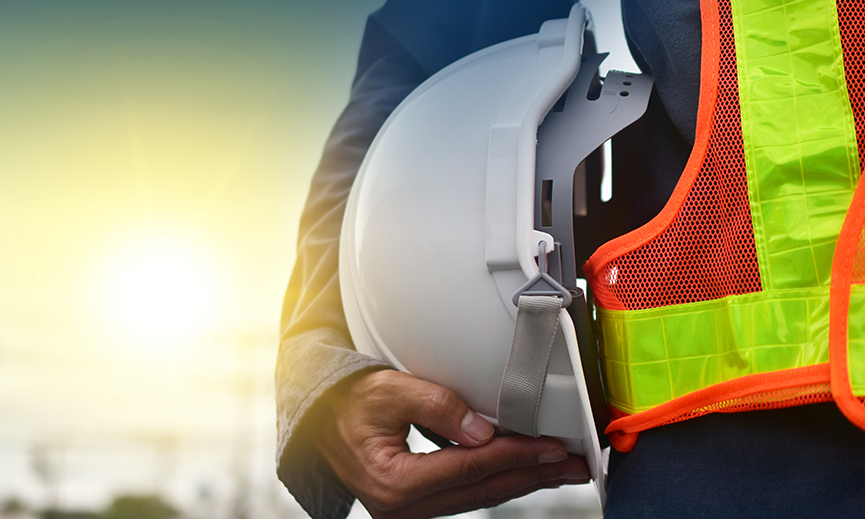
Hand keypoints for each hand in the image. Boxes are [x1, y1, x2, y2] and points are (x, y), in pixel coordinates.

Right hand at [312, 369, 589, 518]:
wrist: (322, 422)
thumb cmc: (351, 403)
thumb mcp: (389, 391)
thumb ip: (436, 406)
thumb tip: (484, 431)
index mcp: (393, 483)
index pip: (469, 468)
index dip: (513, 455)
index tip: (551, 446)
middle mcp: (402, 507)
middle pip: (482, 490)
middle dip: (533, 475)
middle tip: (575, 465)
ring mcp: (411, 512)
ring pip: (480, 496)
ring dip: (523, 480)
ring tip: (561, 470)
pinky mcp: (419, 506)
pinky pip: (468, 495)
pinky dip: (500, 481)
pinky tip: (524, 471)